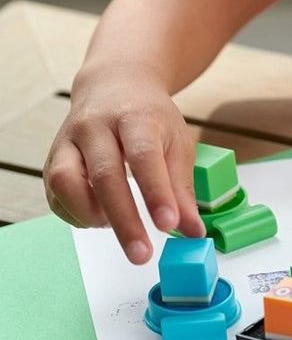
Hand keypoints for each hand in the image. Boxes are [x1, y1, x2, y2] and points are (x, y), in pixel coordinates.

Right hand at [43, 65, 205, 263]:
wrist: (116, 85)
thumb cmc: (151, 118)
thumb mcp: (177, 143)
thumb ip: (182, 188)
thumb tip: (191, 232)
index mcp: (135, 117)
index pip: (144, 156)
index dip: (156, 192)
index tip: (169, 224)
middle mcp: (96, 126)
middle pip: (105, 175)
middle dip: (124, 220)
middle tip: (142, 254)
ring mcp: (69, 140)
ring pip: (66, 181)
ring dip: (91, 214)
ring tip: (114, 226)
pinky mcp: (52, 156)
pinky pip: (55, 193)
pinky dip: (75, 214)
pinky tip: (97, 218)